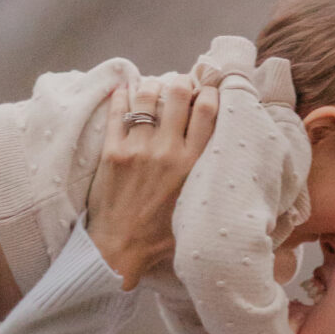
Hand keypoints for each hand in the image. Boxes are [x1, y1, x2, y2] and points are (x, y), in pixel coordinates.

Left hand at [86, 75, 218, 288]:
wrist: (118, 250)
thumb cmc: (160, 236)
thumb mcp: (197, 206)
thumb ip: (207, 177)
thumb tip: (222, 156)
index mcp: (193, 164)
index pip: (207, 110)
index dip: (208, 92)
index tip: (205, 91)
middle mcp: (167, 151)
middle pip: (178, 93)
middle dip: (180, 83)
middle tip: (177, 86)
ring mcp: (138, 149)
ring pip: (147, 96)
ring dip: (151, 87)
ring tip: (151, 90)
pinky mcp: (112, 152)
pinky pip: (117, 112)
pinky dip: (121, 97)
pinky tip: (124, 92)